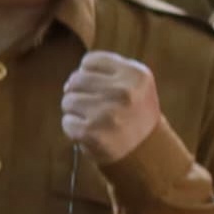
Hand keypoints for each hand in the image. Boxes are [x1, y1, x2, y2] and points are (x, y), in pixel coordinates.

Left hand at [58, 51, 160, 167]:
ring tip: (94, 119)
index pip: (89, 61)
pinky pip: (67, 121)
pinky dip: (73, 128)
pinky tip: (91, 133)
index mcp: (136, 75)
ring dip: (75, 110)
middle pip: (76, 79)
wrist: (146, 151)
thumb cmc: (132, 111)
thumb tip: (70, 81)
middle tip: (96, 106)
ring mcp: (107, 113)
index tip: (103, 88)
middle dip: (80, 92)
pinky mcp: (92, 133)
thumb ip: (106, 70)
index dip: (90, 74)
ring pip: (68, 100)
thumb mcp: (134, 82)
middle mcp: (124, 92)